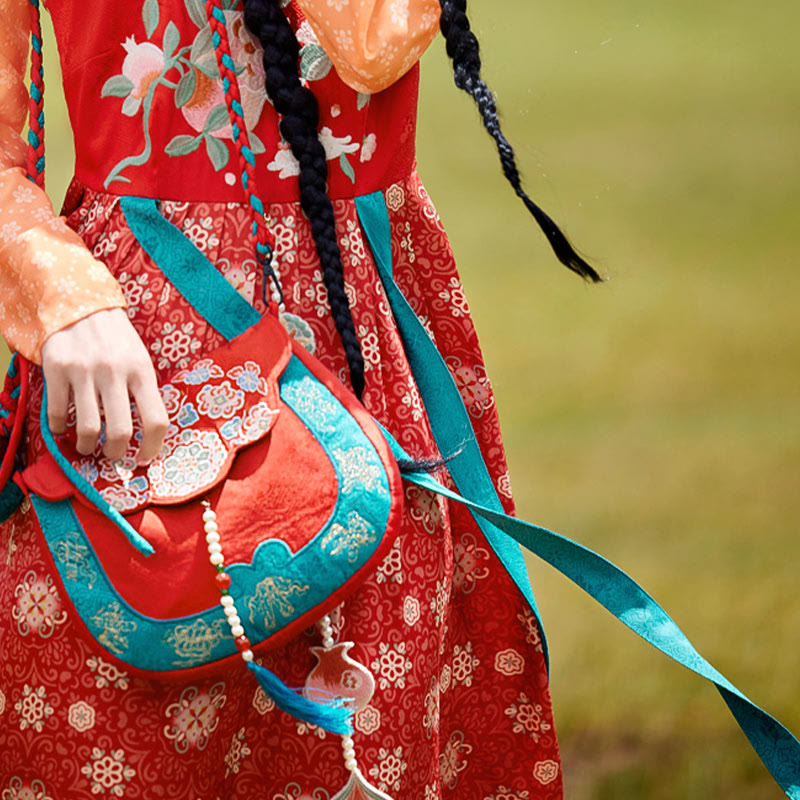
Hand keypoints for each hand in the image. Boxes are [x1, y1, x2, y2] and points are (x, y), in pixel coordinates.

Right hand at [41, 308, 168, 461]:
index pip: (156, 419)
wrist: (82, 305)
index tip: (144, 457)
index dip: (152, 446)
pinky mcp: (56, 369)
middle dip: (116, 453)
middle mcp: (115, 372)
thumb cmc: (117, 341)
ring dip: (86, 446)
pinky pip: (57, 412)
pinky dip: (59, 428)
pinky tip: (63, 428)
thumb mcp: (140, 360)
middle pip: (120, 431)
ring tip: (87, 446)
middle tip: (112, 456)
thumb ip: (143, 391)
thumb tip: (148, 433)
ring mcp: (84, 370)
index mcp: (142, 371)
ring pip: (87, 427)